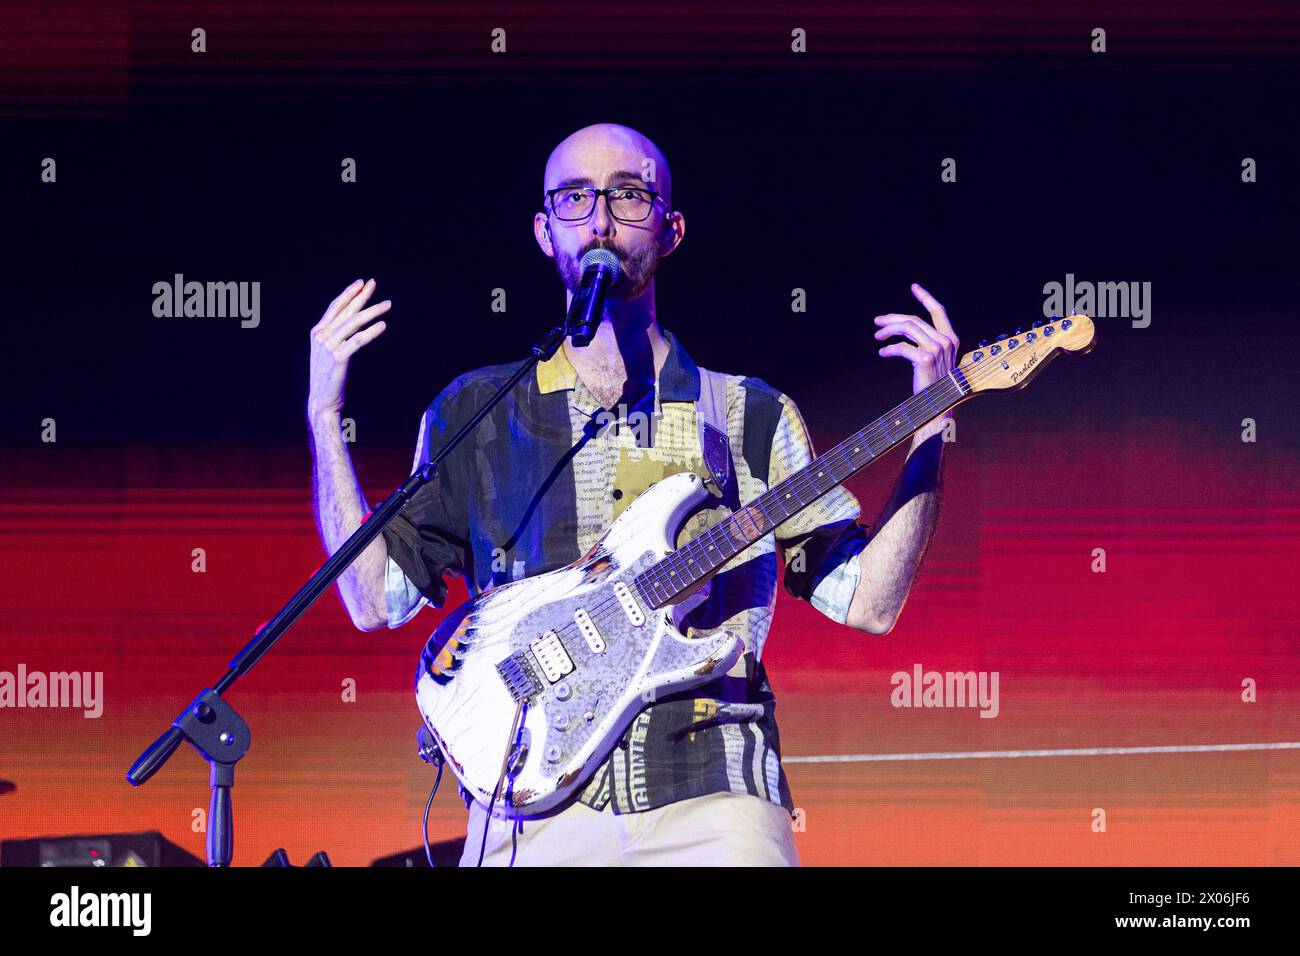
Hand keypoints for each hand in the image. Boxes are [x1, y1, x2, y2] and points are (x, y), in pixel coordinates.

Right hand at [308, 278, 390, 421]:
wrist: (322, 401)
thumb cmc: (328, 378)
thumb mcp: (327, 353)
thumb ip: (335, 337)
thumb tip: (351, 323)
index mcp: (317, 333)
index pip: (335, 308)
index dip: (348, 294)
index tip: (361, 283)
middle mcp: (321, 336)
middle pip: (346, 311)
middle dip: (361, 296)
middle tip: (374, 283)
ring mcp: (328, 347)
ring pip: (354, 323)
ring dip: (373, 311)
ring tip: (387, 304)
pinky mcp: (338, 358)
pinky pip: (358, 340)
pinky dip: (371, 332)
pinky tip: (382, 325)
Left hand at [873, 283, 959, 394]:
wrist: (939, 405)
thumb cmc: (935, 385)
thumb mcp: (936, 359)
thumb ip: (927, 343)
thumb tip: (905, 329)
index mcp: (951, 338)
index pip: (939, 311)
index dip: (926, 297)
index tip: (914, 287)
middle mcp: (946, 341)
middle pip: (914, 319)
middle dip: (893, 318)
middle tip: (877, 321)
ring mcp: (937, 349)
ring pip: (907, 329)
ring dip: (888, 330)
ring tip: (877, 336)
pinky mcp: (925, 359)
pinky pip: (902, 347)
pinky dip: (889, 349)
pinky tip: (882, 353)